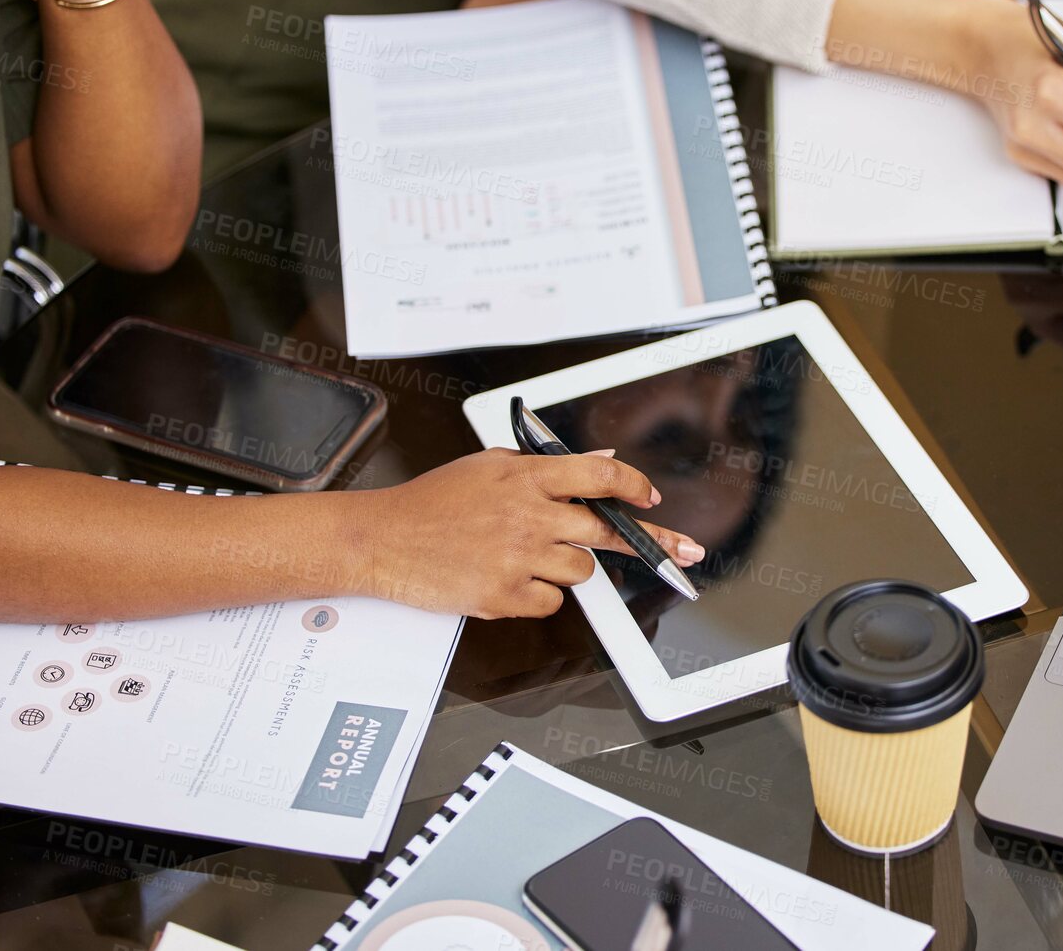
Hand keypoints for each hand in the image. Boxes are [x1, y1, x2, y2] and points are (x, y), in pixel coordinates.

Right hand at [353, 449, 703, 619]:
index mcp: (525, 478)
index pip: (598, 475)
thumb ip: (544, 465)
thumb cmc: (432, 503)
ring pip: (580, 571)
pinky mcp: (504, 596)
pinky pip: (551, 603)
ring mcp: (517, 558)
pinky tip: (507, 580)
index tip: (650, 499)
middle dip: (644, 542)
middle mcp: (527, 516)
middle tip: (680, 550)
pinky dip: (537, 597)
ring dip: (564, 567)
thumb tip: (599, 458)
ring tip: (523, 556)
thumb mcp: (488, 466)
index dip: (633, 487)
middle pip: (605, 531)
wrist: (382, 540)